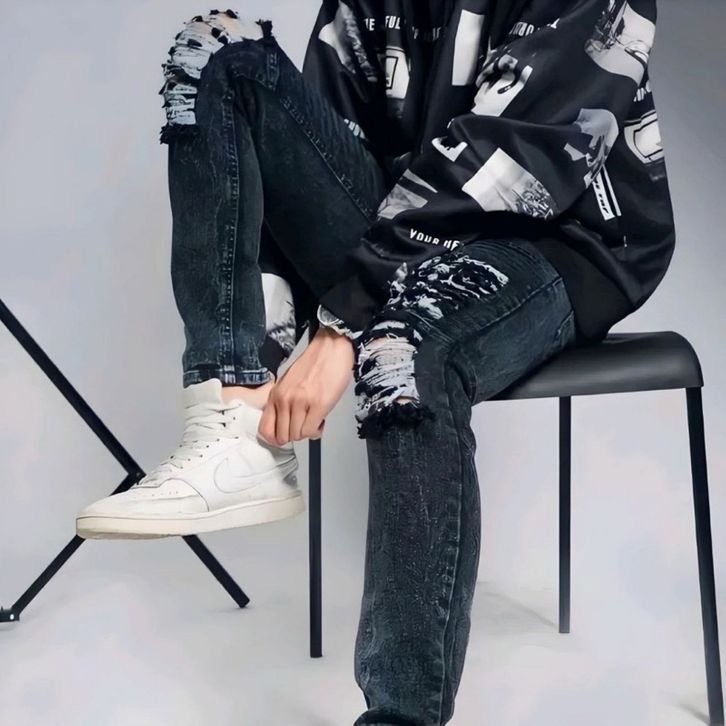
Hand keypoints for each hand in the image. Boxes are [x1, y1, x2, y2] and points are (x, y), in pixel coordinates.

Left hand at [258, 326, 353, 445]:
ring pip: (298, 436)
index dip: (276, 438)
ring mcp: (300, 402)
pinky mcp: (318, 404)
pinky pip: (311, 431)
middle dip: (296, 435)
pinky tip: (321, 420)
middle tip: (304, 425)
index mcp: (275, 394)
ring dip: (308, 432)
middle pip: (283, 436)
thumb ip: (283, 402)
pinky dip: (317, 430)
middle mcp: (284, 399)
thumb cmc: (313, 364)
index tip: (286, 435)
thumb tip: (286, 425)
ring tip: (315, 420)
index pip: (265, 429)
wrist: (330, 348)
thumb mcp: (288, 383)